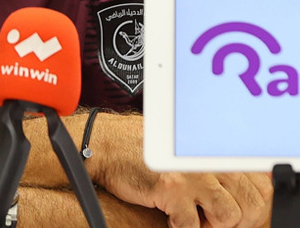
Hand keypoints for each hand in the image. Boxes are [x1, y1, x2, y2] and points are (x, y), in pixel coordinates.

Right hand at [92, 114, 272, 227]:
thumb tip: (239, 190)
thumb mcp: (183, 150)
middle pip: (250, 204)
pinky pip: (192, 225)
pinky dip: (183, 227)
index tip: (234, 212)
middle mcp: (207, 159)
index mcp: (213, 149)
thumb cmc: (140, 148)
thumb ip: (212, 163)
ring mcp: (191, 174)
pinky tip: (171, 215)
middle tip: (210, 219)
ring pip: (229, 216)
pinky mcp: (171, 189)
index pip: (260, 185)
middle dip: (234, 220)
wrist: (105, 145)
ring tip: (192, 217)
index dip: (250, 206)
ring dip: (211, 224)